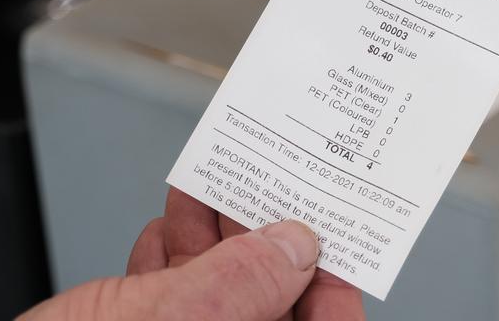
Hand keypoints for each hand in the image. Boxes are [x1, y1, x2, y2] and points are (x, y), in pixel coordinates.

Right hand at [17, 189, 363, 320]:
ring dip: (213, 243)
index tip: (326, 234)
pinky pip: (171, 309)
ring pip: (219, 303)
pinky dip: (170, 264)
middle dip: (264, 246)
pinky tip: (166, 231)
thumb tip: (292, 247)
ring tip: (209, 191)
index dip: (333, 286)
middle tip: (263, 190)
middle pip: (271, 309)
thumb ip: (241, 284)